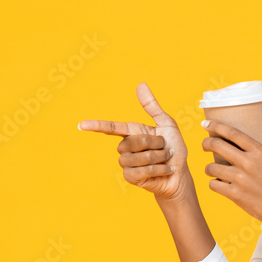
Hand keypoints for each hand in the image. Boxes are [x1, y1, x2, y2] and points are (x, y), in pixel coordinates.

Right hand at [78, 82, 190, 201]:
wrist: (180, 173)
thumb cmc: (174, 147)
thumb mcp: (166, 124)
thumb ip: (152, 106)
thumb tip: (140, 84)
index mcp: (132, 132)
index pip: (111, 128)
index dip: (96, 126)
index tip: (81, 125)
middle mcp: (126, 147)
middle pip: (133, 142)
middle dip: (155, 144)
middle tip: (166, 148)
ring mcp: (127, 163)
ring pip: (138, 158)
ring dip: (158, 158)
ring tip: (165, 159)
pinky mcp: (131, 177)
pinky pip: (141, 171)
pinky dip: (158, 170)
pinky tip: (165, 171)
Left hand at [201, 119, 261, 232]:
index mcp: (259, 152)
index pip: (233, 133)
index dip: (216, 125)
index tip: (205, 123)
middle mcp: (248, 163)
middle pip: (217, 145)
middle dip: (206, 143)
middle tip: (204, 145)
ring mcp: (240, 179)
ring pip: (211, 167)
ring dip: (208, 168)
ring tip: (212, 170)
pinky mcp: (235, 194)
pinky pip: (213, 185)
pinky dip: (213, 184)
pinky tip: (218, 184)